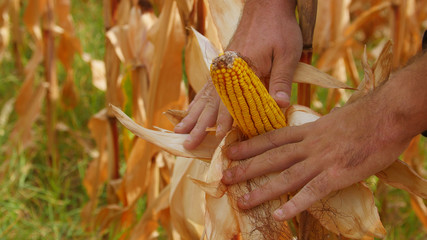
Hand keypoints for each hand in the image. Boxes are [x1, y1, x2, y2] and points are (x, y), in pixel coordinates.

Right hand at [175, 0, 301, 148]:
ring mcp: (222, 68)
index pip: (231, 100)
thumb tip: (280, 106)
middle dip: (199, 126)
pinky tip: (191, 112)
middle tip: (186, 145)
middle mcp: (226, 70)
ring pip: (204, 97)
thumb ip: (281, 80)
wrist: (267, 7)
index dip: (225, 120)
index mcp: (241, 68)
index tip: (218, 138)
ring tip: (178, 131)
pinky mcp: (222, 66)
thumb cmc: (279, 28)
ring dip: (192, 116)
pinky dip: (197, 102)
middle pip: (211, 103)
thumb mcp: (287, 54)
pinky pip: (207, 88)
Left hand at [221, 83, 417, 220]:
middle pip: (271, 157)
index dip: (249, 146)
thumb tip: (305, 138)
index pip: (272, 138)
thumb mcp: (332, 120)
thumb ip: (315, 132)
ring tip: (242, 202)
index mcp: (308, 130)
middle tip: (225, 178)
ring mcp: (322, 160)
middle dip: (246, 168)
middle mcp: (309, 145)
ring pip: (285, 176)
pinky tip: (279, 214)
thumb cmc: (364, 118)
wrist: (387, 115)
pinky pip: (312, 192)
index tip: (230, 152)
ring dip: (262, 191)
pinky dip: (294, 204)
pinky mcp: (337, 174)